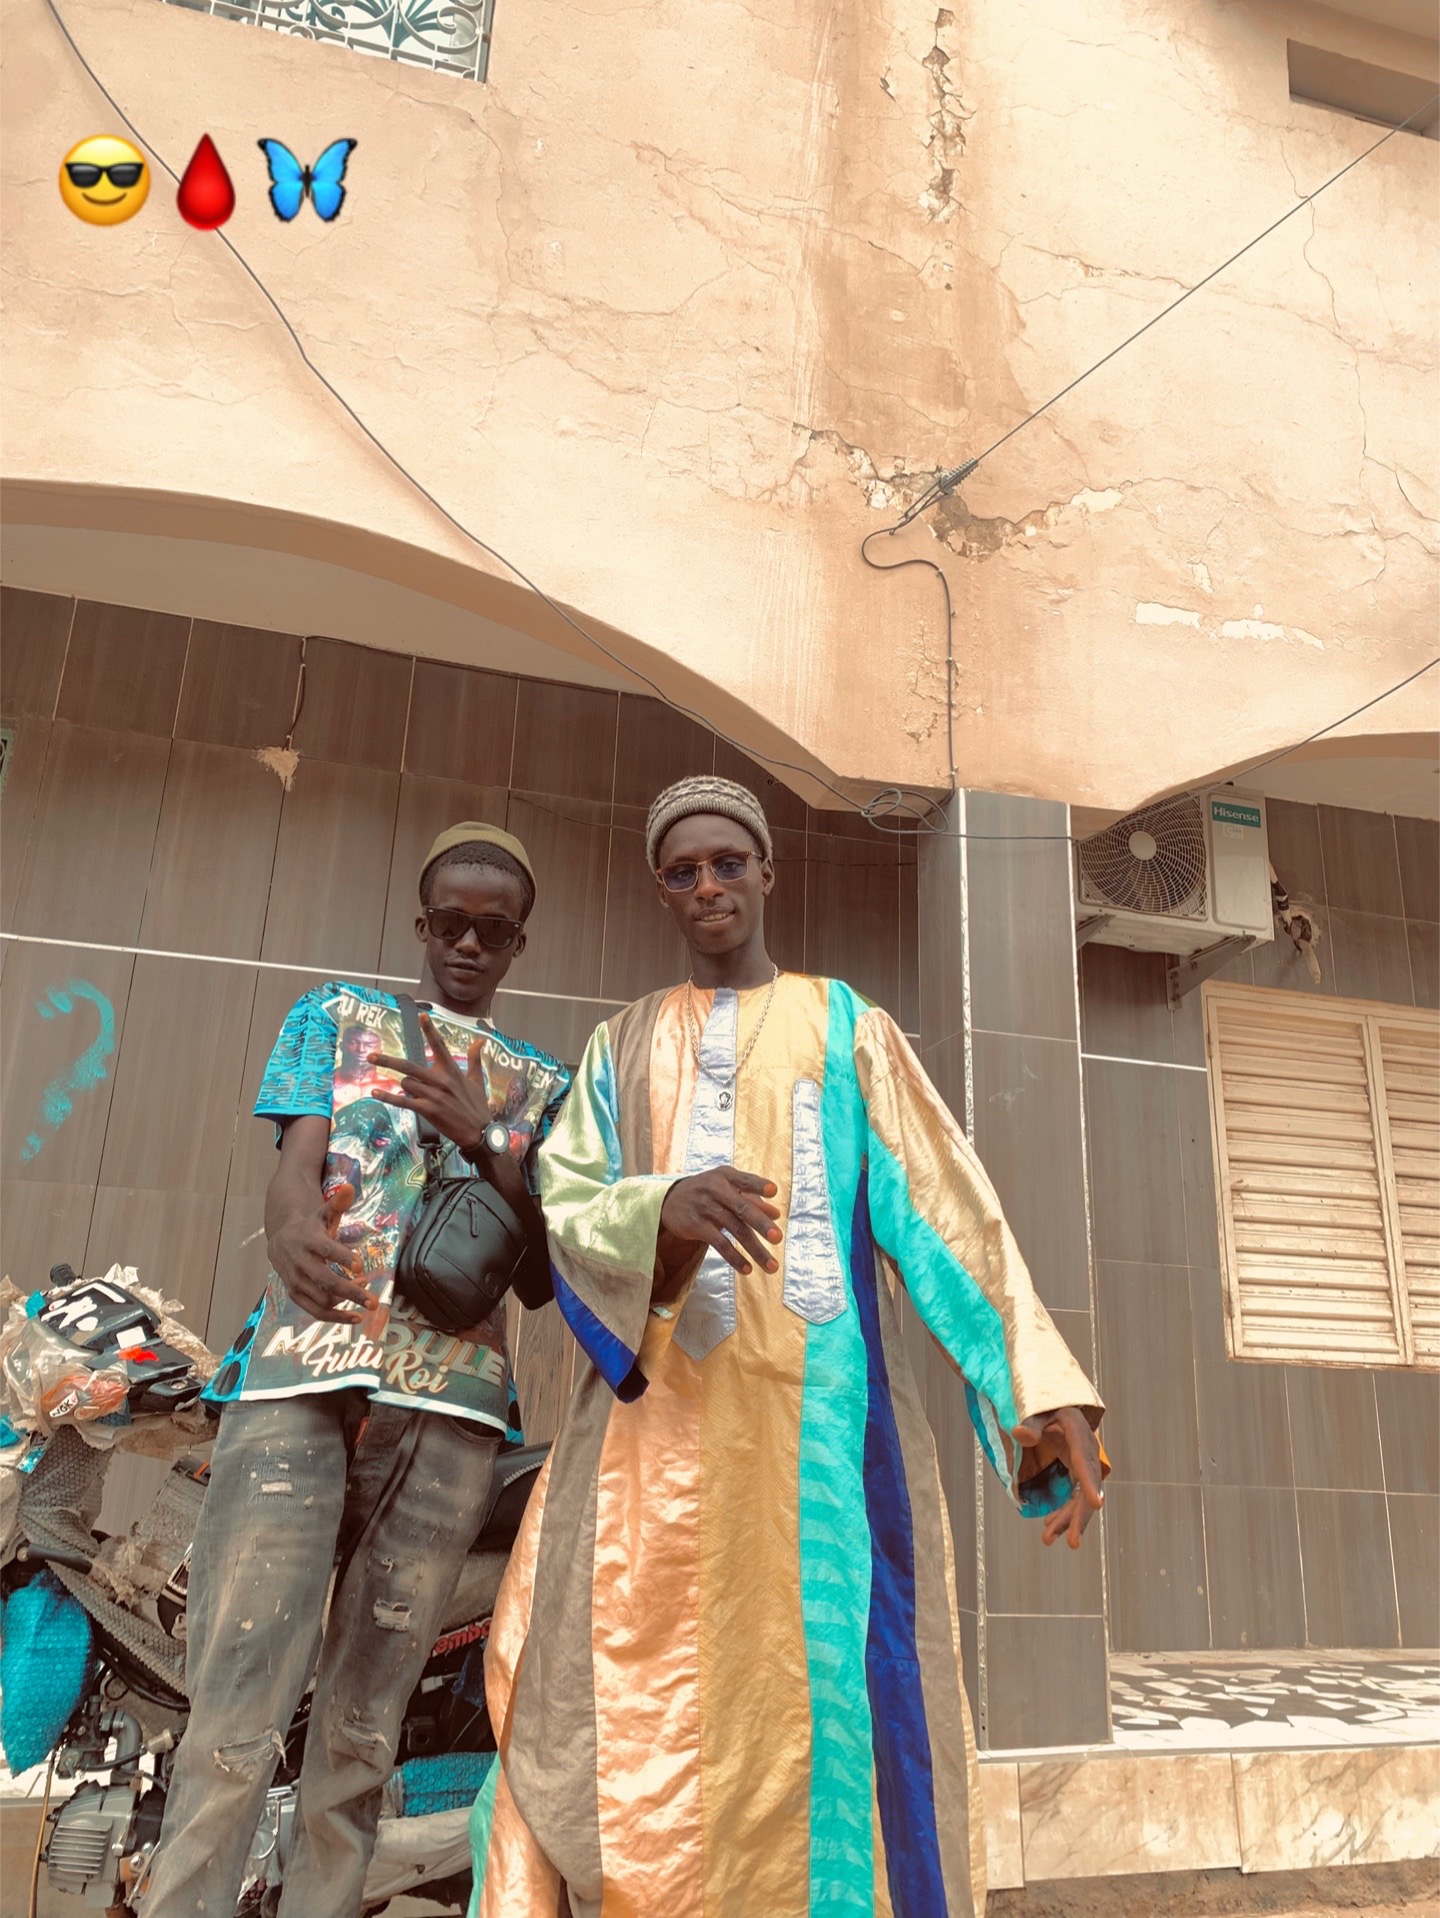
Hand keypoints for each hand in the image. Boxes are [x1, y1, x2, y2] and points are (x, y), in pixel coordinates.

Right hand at [269, 1184, 372, 1323]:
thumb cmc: (310, 1228)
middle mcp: (300, 1263)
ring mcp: (297, 1282)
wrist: (280, 1242)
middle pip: (325, 1280)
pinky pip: (315, 1311)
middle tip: (374, 1300)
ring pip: (321, 1299)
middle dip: (350, 1292)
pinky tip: (355, 1318)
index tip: (361, 1265)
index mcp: (308, 1240)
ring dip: (345, 1302)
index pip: (327, 1249)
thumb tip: (350, 1187)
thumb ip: (337, 1203)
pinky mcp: (296, 1295)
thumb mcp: (323, 1213)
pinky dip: (335, 1317)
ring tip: (367, 1300)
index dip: (343, 1257)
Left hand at [372, 1012, 492, 1157]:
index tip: (422, 1016)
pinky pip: (403, 1101)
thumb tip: (480, 1040)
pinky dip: (388, 1097)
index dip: (430, 1030)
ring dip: (404, 1086)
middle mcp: (441, 1080)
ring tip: (414, 1093)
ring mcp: (433, 1095)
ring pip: (406, 1084)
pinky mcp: (427, 1109)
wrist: (478, 1131)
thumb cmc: (477, 1105)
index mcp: (452, 1070)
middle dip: (388, 1061)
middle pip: (409, 1066)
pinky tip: (376, 1092)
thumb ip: (475, 1059)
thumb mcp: (477, 1080)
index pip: (439, 1046)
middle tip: (371, 1056)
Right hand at [657, 1167, 782, 1276]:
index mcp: (726, 1177)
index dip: (759, 1186)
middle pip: (742, 1208)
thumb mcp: (726, 1188)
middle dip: (761, 1224)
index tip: (774, 1191)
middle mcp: (716, 1190)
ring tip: (771, 1266)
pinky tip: (747, 1269)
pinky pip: (719, 1243)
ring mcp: (705, 1208)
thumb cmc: (707, 1192)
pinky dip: (735, 1257)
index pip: (745, 1180)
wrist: (670, 1200)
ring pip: (735, 1230)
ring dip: (755, 1249)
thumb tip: (777, 1214)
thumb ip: (751, 1199)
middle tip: (778, 1238)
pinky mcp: (696, 1226)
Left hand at [1011, 1407, 1105, 1549]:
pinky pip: (1074, 1497)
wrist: (1054, 1405)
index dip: (1090, 1483)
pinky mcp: (1077, 1472)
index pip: (1084, 1461)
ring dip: (1068, 1520)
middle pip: (1088, 1488)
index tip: (1097, 1504)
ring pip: (1081, 1499)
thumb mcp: (1035, 1409)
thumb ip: (1030, 1423)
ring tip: (1048, 1539)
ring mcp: (1083, 1464)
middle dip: (1080, 1517)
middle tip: (1073, 1543)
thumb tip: (1020, 1435)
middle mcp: (1087, 1452)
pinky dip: (1064, 1513)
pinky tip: (1050, 1526)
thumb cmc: (1044, 1405)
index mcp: (1079, 1434)